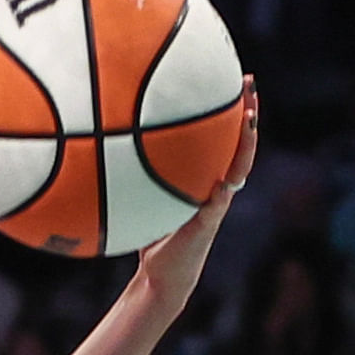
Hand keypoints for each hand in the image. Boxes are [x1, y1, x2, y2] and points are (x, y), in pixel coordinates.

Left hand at [133, 77, 256, 310]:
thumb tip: (104, 142)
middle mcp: (216, 187)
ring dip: (245, 145)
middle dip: (246, 111)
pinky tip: (223, 181)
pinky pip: (216, 205)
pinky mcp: (206, 225)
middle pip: (238, 143)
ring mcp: (216, 205)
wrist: (161, 276)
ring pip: (237, 169)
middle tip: (247, 81)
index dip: (229, 109)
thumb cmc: (151, 236)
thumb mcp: (142, 199)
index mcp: (204, 179)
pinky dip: (220, 193)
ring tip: (250, 116)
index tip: (231, 79)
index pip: (221, 138)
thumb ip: (133, 174)